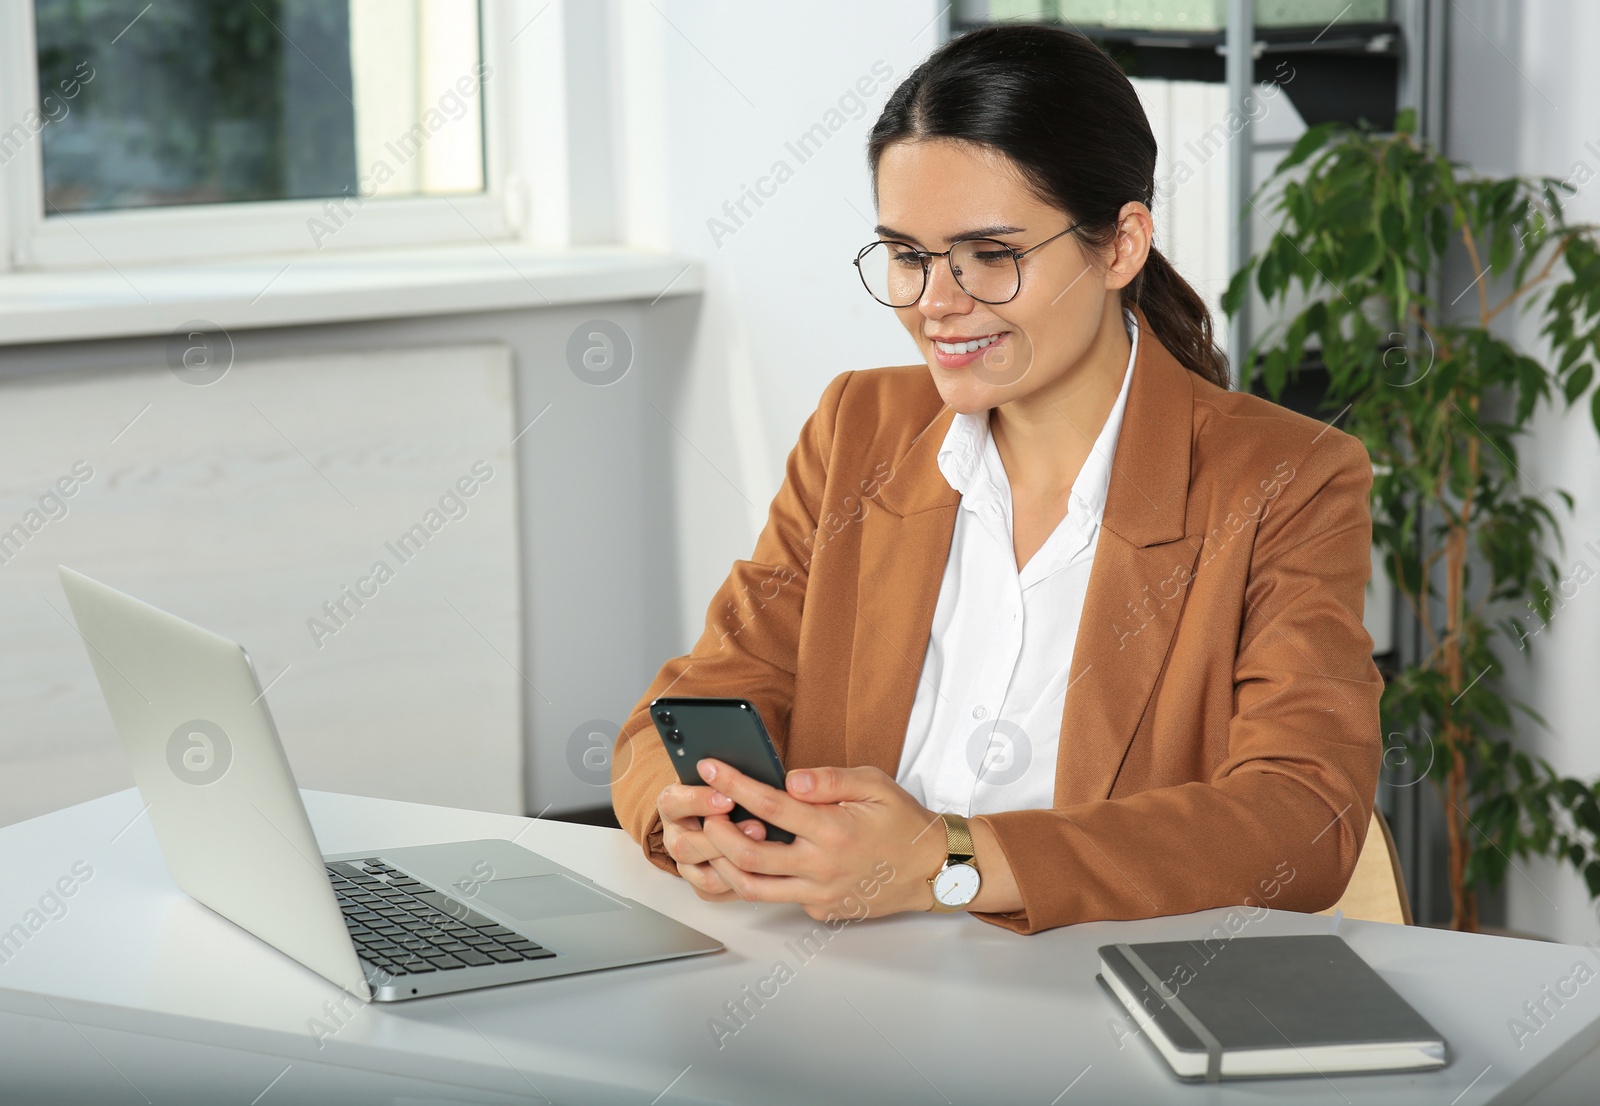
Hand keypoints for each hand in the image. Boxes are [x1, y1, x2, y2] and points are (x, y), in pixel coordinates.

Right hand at [655, 781, 766, 900]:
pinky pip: (718, 893)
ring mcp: (688, 864)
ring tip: (765, 846)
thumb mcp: (727, 769)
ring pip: (704, 877)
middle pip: (684, 847)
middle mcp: (675, 836)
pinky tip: (767, 869)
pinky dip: (742, 883)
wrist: (733, 809)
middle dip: (722, 839)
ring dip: (737, 864)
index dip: (698, 801)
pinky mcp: (703, 884)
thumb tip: (775, 778)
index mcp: (673, 803)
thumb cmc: (727, 787)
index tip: (728, 797)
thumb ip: (736, 768)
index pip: (672, 803)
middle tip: (757, 826)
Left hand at [693, 758, 949, 919]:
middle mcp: (822, 868)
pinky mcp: (821, 911)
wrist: (932, 870)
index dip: (734, 784)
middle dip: (715, 830)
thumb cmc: (903, 823)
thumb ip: (830, 780)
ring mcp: (820, 895)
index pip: (770, 805)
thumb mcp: (875, 785)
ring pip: (753, 887)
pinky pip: (780, 897)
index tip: (710, 767)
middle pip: (748, 854)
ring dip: (725, 863)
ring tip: (717, 838)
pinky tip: (754, 858)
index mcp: (834, 830)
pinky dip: (760, 878)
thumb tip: (790, 779)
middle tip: (705, 809)